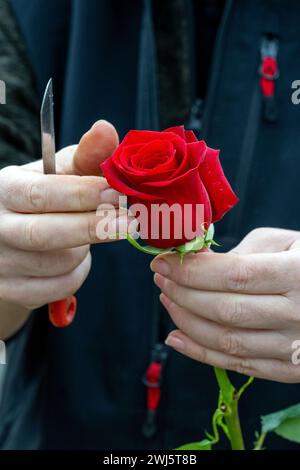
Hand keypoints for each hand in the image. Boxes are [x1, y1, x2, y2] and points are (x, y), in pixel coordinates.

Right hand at [0, 120, 130, 321]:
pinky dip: (77, 274)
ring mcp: (1, 263)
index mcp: (5, 190)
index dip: (81, 194)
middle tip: (130, 223)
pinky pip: (58, 288)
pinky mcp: (13, 290)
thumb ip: (86, 156)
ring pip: (57, 264)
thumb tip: (107, 129)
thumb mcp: (59, 174)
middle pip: (44, 234)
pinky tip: (77, 259)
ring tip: (94, 235)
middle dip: (92, 228)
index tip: (115, 192)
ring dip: (86, 251)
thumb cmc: (44, 200)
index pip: (40, 193)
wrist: (14, 241)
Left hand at [151, 228, 299, 382]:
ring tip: (167, 299)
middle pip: (225, 309)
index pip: (233, 275)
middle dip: (182, 292)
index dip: (191, 270)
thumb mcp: (286, 242)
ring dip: (186, 320)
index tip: (162, 260)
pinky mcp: (290, 369)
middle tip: (161, 277)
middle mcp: (298, 314)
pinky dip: (201, 354)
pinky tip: (176, 337)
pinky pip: (238, 366)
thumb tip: (196, 262)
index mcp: (298, 274)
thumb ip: (243, 251)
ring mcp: (294, 347)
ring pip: (227, 341)